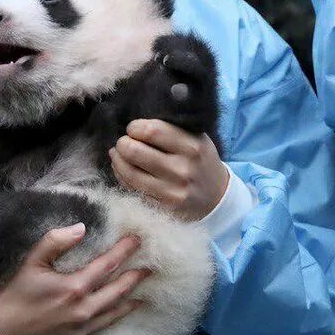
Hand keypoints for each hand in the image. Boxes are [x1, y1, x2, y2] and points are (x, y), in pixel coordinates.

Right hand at [0, 224, 148, 334]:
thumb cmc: (14, 294)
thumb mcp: (31, 263)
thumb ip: (55, 242)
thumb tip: (81, 228)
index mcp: (74, 287)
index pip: (108, 264)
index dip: (125, 250)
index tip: (138, 240)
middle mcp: (83, 309)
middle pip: (119, 290)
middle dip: (136, 276)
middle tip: (151, 266)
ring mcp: (82, 329)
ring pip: (115, 312)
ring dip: (131, 300)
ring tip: (145, 292)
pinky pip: (103, 333)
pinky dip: (115, 324)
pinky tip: (123, 318)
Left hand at [109, 119, 227, 220]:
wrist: (216, 198)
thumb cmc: (201, 162)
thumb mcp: (197, 140)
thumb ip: (172, 129)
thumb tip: (136, 126)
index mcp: (193, 147)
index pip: (152, 130)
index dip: (136, 127)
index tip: (134, 128)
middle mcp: (183, 169)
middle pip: (135, 151)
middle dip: (123, 143)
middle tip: (124, 142)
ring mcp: (172, 192)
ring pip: (130, 173)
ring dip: (118, 160)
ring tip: (118, 154)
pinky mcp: (163, 208)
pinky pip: (133, 190)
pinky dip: (122, 177)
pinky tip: (122, 170)